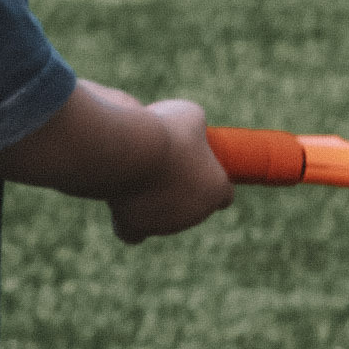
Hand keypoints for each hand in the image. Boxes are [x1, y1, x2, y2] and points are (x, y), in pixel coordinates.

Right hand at [109, 97, 236, 244]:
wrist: (133, 150)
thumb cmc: (167, 131)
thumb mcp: (190, 115)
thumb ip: (195, 127)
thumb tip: (189, 128)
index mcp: (215, 190)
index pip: (224, 196)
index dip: (212, 181)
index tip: (199, 167)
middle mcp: (194, 215)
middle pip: (191, 207)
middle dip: (180, 189)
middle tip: (163, 162)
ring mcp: (165, 226)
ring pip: (162, 218)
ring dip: (154, 200)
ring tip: (138, 170)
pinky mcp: (136, 228)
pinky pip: (134, 233)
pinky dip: (130, 222)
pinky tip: (124, 206)